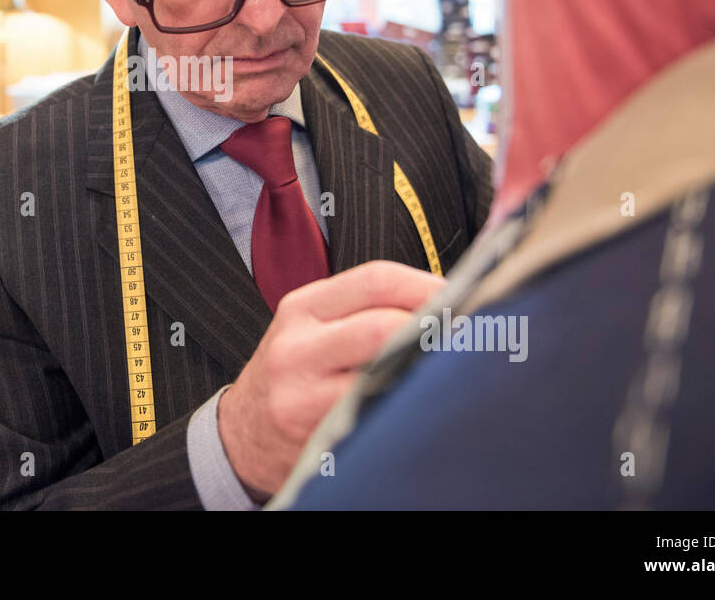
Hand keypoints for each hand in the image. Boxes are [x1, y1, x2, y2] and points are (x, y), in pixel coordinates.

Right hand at [217, 260, 443, 498]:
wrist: (244, 434)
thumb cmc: (292, 374)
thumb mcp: (311, 327)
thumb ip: (363, 309)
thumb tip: (444, 299)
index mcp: (302, 307)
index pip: (376, 280)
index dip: (428, 286)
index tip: (463, 296)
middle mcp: (297, 346)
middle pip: (382, 326)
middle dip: (435, 329)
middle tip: (471, 335)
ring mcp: (302, 395)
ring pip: (382, 373)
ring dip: (427, 368)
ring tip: (455, 366)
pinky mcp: (314, 434)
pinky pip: (375, 413)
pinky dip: (407, 404)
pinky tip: (424, 400)